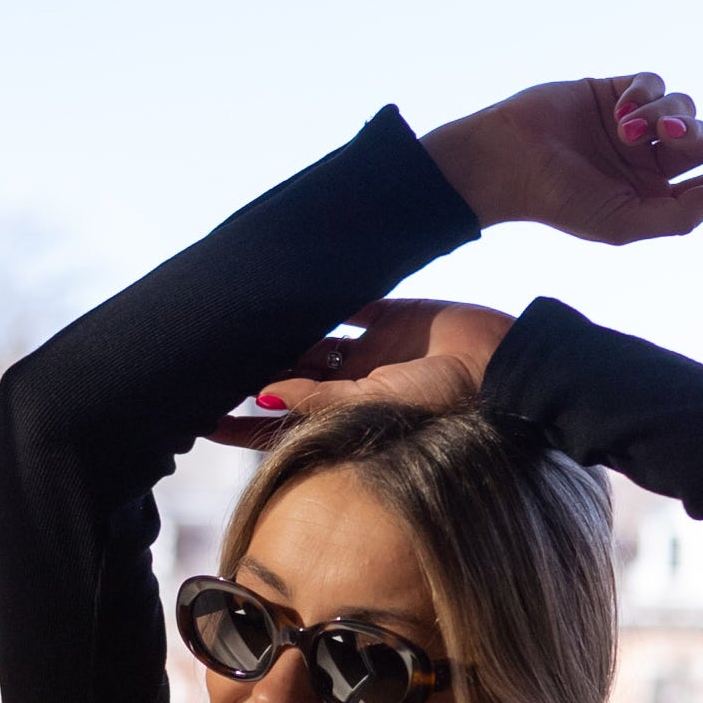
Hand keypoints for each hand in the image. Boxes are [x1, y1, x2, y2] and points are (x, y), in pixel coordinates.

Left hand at [205, 298, 514, 449]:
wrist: (503, 363)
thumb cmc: (449, 399)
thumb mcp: (378, 401)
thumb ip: (321, 398)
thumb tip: (262, 396)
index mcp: (347, 413)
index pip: (282, 420)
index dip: (241, 421)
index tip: (199, 417)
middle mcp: (354, 383)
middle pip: (289, 374)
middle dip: (251, 366)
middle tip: (202, 358)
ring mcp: (371, 349)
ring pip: (312, 336)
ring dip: (279, 328)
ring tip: (234, 317)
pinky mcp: (389, 314)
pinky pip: (348, 300)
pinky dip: (319, 291)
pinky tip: (285, 281)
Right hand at [422, 75, 702, 245]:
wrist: (506, 162)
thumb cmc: (560, 201)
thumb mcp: (623, 223)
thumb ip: (680, 215)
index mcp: (657, 200)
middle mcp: (651, 164)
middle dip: (693, 135)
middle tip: (667, 136)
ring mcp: (635, 127)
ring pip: (683, 107)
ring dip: (665, 113)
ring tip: (627, 127)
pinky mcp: (616, 93)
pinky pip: (654, 83)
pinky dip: (646, 94)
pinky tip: (622, 110)